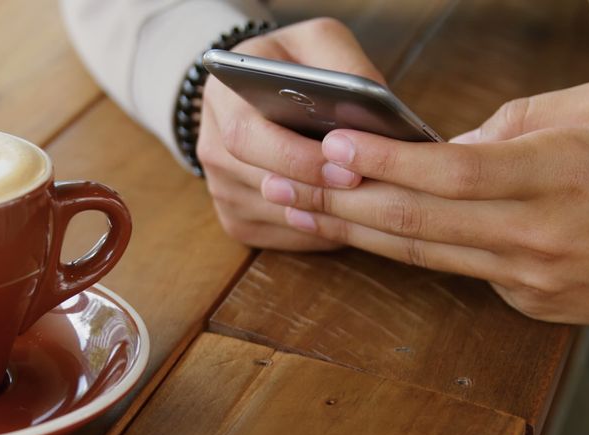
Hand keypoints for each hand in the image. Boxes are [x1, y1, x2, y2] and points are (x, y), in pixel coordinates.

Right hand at [197, 17, 375, 249]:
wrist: (260, 91)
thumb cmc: (296, 66)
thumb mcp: (319, 44)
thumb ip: (345, 69)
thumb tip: (376, 112)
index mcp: (222, 96)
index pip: (248, 137)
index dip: (296, 157)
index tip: (345, 164)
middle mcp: (212, 145)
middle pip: (258, 182)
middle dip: (316, 189)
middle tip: (362, 186)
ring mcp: (219, 187)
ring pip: (272, 216)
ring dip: (322, 215)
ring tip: (369, 204)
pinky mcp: (235, 219)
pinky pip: (278, 237)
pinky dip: (317, 233)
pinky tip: (347, 217)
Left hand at [262, 78, 588, 337]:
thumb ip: (519, 118)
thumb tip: (443, 145)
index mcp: (559, 174)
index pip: (453, 172)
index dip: (387, 162)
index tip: (332, 145)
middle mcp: (537, 234)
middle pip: (419, 221)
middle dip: (341, 199)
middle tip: (280, 179)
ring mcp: (529, 277)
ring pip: (422, 254)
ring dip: (352, 230)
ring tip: (294, 208)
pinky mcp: (525, 302)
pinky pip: (453, 269)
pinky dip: (401, 248)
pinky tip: (357, 230)